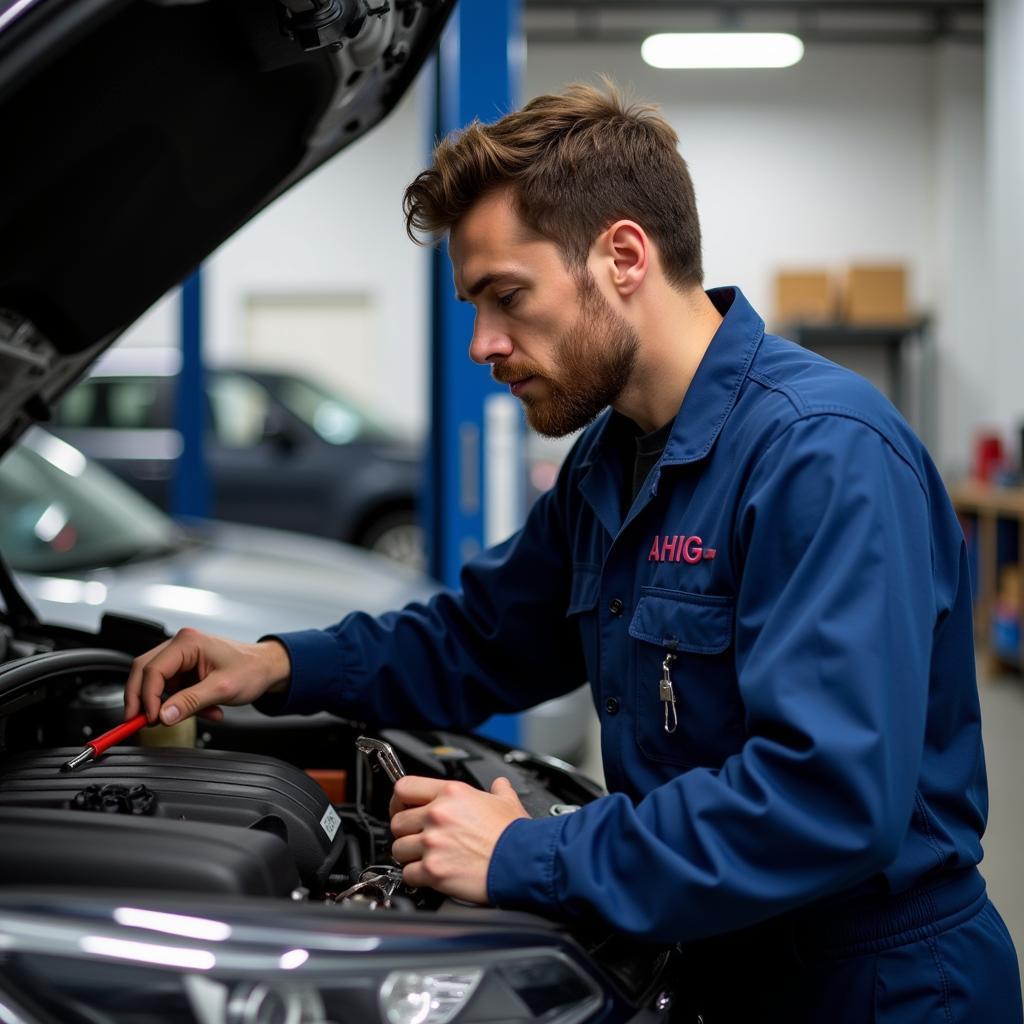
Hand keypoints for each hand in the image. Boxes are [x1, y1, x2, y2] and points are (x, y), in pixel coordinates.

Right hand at [124, 628, 291, 725]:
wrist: (267, 668)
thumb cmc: (252, 669)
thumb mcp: (221, 689)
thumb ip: (190, 702)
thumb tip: (164, 716)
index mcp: (187, 642)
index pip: (152, 670)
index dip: (147, 697)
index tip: (150, 719)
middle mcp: (181, 645)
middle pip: (144, 672)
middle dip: (143, 700)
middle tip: (140, 722)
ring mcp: (182, 656)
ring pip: (157, 683)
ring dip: (170, 704)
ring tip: (195, 714)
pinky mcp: (185, 669)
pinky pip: (172, 689)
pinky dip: (182, 704)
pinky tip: (205, 710)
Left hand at [389, 776, 529, 903]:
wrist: (522, 863)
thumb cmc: (515, 835)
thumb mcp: (507, 801)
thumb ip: (499, 790)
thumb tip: (499, 785)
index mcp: (451, 793)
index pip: (404, 787)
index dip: (400, 799)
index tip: (404, 807)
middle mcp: (438, 815)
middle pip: (397, 821)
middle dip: (406, 831)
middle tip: (418, 837)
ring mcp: (433, 843)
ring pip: (398, 849)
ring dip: (409, 855)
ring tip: (426, 857)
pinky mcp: (433, 870)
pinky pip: (408, 874)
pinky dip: (416, 877)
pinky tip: (429, 875)